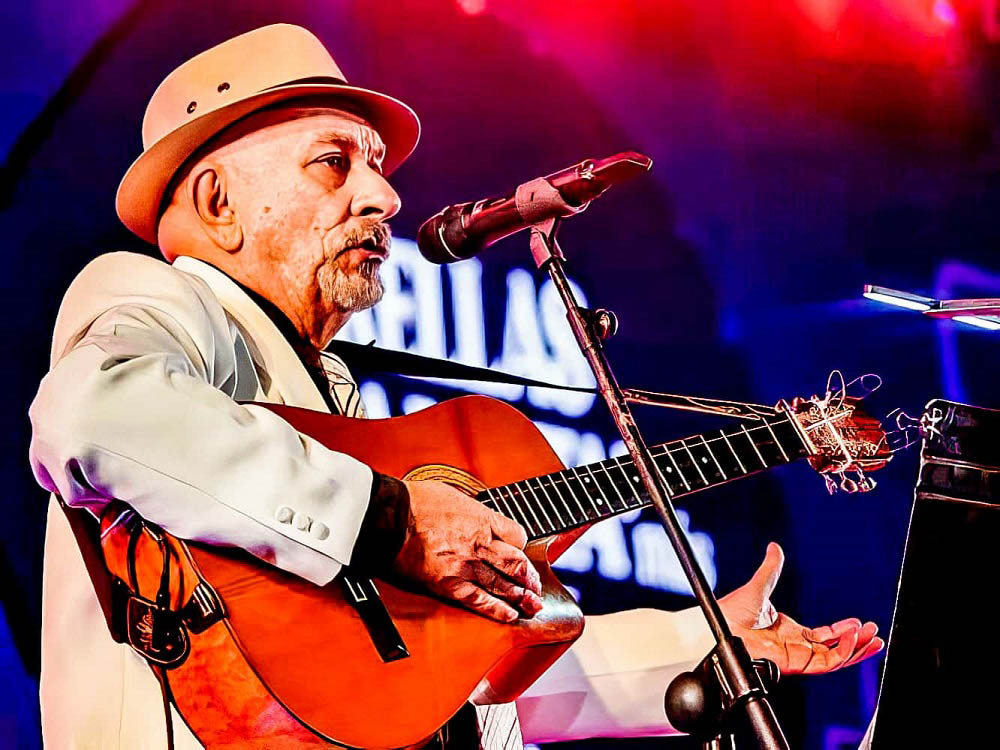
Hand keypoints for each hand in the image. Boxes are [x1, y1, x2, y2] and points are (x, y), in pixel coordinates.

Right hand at [393, 479, 542, 622]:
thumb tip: (473, 518)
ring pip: (502, 584)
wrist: (389, 515)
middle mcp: (479, 543)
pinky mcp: (448, 584)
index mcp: (482, 519)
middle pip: (516, 563)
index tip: (519, 550)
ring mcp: (465, 565)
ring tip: (531, 605)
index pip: (517, 535)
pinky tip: (509, 616)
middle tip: (536, 587)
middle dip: (529, 577)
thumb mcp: (452, 495)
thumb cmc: (413, 501)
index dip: (521, 544)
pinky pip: (478, 600)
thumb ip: (469, 511)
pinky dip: (497, 610)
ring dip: (521, 597)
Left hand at [718, 542, 883, 673]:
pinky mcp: (793, 663)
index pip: (823, 635)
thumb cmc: (729, 612)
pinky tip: (851, 640)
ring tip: (872, 638)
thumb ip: (771, 568)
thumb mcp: (758, 586)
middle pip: (833, 649)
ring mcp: (795, 656)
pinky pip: (823, 663)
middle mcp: (794, 646)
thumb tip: (775, 547)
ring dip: (855, 649)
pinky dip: (841, 653)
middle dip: (856, 643)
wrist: (715, 626)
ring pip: (834, 658)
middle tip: (874, 634)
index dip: (842, 631)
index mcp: (788, 632)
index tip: (858, 623)